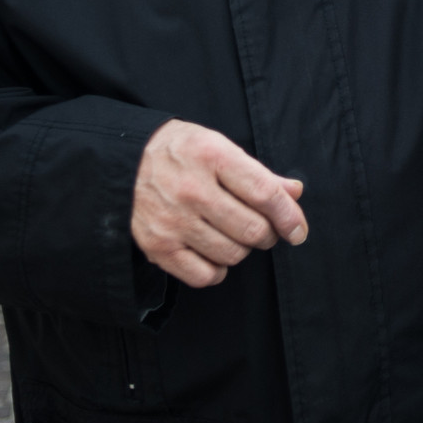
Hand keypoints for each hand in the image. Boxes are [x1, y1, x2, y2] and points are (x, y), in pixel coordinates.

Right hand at [131, 119, 307, 288]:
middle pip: (252, 230)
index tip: (298, 230)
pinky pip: (204, 276)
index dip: (289, 216)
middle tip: (262, 228)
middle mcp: (192, 190)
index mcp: (212, 156)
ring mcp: (173, 221)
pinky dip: (217, 270)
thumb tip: (295, 192)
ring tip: (233, 234)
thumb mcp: (220, 147)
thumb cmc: (182, 152)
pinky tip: (213, 252)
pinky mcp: (158, 246)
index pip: (264, 193)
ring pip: (232, 255)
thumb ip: (259, 173)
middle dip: (267, 234)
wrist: (124, 161)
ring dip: (242, 250)